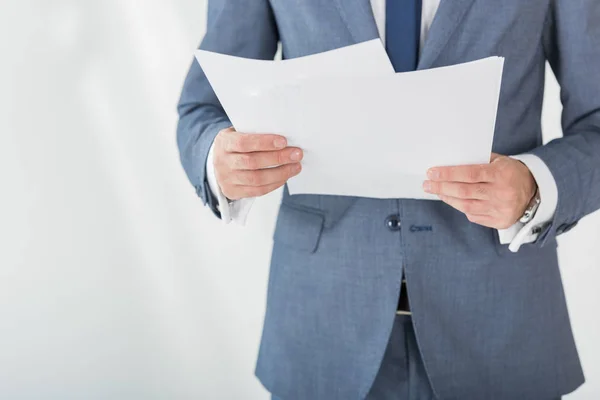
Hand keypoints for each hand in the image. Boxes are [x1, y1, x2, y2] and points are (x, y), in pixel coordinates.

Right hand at [212, 127, 302, 199]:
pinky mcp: (233, 192)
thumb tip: (284, 138)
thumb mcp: (239, 133)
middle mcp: (223, 162)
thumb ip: (255, 133)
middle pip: (252, 162)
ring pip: (256, 179)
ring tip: (295, 166)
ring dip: (280, 173)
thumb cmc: (235, 145)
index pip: (243, 142)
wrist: (218, 163)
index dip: (264, 142)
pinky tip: (285, 177)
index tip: (284, 141)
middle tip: (297, 154)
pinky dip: (274, 184)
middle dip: (278, 158)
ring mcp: (226, 179)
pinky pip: (257, 191)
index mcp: (224, 142)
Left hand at [423, 153, 537, 228]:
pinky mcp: (499, 222)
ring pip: (465, 206)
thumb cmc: (511, 173)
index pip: (469, 174)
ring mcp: (500, 209)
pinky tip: (452, 200)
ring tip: (436, 191)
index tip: (432, 172)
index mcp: (501, 175)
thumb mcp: (499, 161)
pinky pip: (473, 215)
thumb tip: (450, 162)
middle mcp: (501, 193)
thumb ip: (477, 161)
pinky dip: (461, 207)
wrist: (535, 192)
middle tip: (427, 184)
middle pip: (463, 191)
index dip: (448, 174)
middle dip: (441, 187)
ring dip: (447, 198)